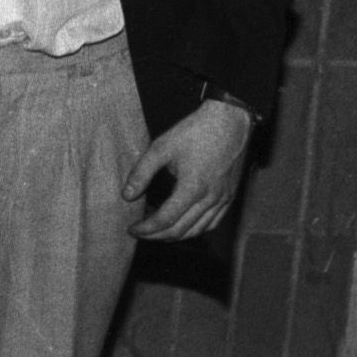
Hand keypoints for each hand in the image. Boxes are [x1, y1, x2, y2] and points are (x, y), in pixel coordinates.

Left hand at [125, 98, 254, 240]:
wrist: (230, 121)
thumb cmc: (195, 131)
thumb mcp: (161, 147)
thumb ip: (141, 173)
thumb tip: (126, 196)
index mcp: (193, 188)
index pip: (165, 220)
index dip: (146, 229)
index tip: (131, 229)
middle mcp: (211, 198)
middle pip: (181, 230)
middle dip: (157, 236)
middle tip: (140, 233)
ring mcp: (224, 199)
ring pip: (198, 230)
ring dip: (175, 235)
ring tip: (156, 231)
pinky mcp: (230, 196)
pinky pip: (213, 222)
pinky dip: (196, 229)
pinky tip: (183, 225)